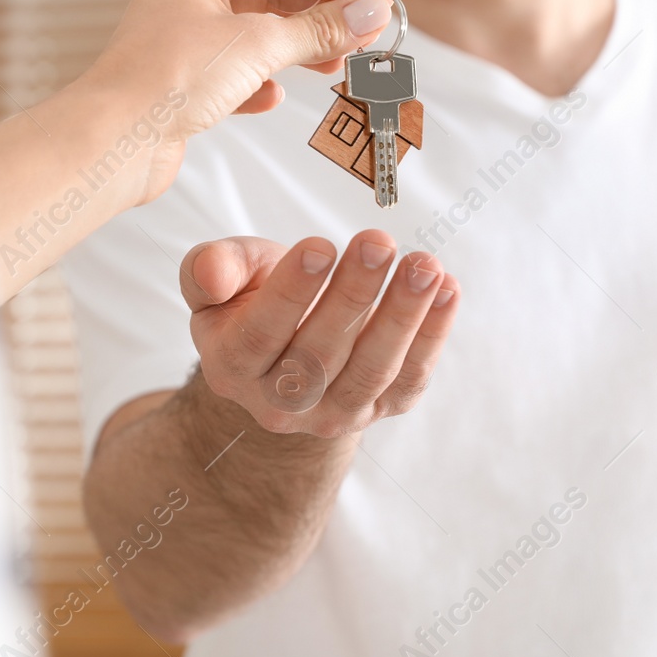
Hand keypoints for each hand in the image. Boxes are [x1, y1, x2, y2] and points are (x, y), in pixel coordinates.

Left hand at [77, 0, 395, 202]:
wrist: (114, 142)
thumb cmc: (165, 80)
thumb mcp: (257, 45)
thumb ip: (319, 29)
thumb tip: (370, 13)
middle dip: (321, 15)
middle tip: (366, 35)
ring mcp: (184, 38)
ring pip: (257, 34)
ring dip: (298, 49)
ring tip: (335, 66)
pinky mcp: (182, 81)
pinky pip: (236, 72)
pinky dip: (260, 82)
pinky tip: (272, 96)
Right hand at [180, 232, 457, 437]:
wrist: (284, 355)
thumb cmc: (251, 300)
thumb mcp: (220, 279)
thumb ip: (210, 269)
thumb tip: (211, 272)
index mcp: (232, 367)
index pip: (260, 334)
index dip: (291, 292)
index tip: (320, 245)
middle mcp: (280, 403)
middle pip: (320, 354)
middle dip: (354, 295)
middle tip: (378, 242)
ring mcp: (333, 413)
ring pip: (371, 371)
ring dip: (403, 317)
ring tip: (424, 266)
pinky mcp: (378, 408)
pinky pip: (409, 379)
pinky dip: (432, 336)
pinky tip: (446, 289)